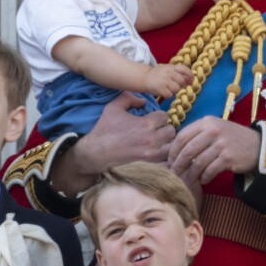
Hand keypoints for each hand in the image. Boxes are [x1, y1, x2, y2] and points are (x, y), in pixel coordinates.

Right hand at [51, 92, 175, 194]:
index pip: (165, 116)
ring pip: (171, 147)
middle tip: (158, 132)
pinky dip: (164, 159)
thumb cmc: (104, 131)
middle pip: (171, 132)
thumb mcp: (112, 108)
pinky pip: (166, 163)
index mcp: (145, 124)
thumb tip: (143, 100)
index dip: (159, 117)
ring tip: (159, 144)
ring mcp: (152, 155)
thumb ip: (128, 98)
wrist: (94, 155)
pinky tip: (157, 156)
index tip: (154, 121)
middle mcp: (152, 140)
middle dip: (165, 130)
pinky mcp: (150, 167)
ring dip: (167, 144)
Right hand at [145, 64, 192, 97]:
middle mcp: (168, 73)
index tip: (191, 81)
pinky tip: (164, 92)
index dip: (190, 75)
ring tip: (169, 88)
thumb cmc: (160, 74)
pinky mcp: (160, 88)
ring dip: (174, 90)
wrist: (145, 77)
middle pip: (182, 81)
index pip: (184, 69)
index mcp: (172, 67)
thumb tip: (190, 80)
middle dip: (180, 85)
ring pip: (176, 88)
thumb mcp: (169, 69)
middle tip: (175, 85)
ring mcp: (164, 80)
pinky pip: (169, 94)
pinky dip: (168, 95)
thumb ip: (179, 73)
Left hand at [168, 116, 259, 185]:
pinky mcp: (228, 157)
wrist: (257, 145)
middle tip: (174, 174)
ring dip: (191, 174)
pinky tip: (204, 180)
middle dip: (178, 165)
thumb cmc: (232, 138)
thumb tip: (175, 151)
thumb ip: (198, 135)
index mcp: (207, 122)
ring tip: (189, 179)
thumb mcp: (215, 129)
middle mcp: (213, 130)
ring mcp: (221, 144)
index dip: (173, 150)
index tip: (170, 160)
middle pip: (187, 150)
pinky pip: (209, 170)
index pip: (182, 136)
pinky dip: (204, 177)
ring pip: (198, 162)